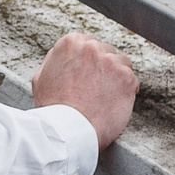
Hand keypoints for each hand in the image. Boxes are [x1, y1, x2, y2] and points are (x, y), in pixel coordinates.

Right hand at [32, 33, 136, 152]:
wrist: (68, 130)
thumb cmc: (54, 108)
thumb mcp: (42, 76)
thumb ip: (55, 59)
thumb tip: (66, 56)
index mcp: (71, 43)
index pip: (88, 44)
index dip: (89, 62)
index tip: (88, 75)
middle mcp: (92, 48)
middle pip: (106, 52)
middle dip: (103, 68)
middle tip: (96, 89)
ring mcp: (111, 62)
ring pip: (122, 64)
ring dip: (116, 78)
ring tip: (104, 97)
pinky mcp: (126, 78)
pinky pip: (132, 81)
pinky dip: (126, 92)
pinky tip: (114, 103)